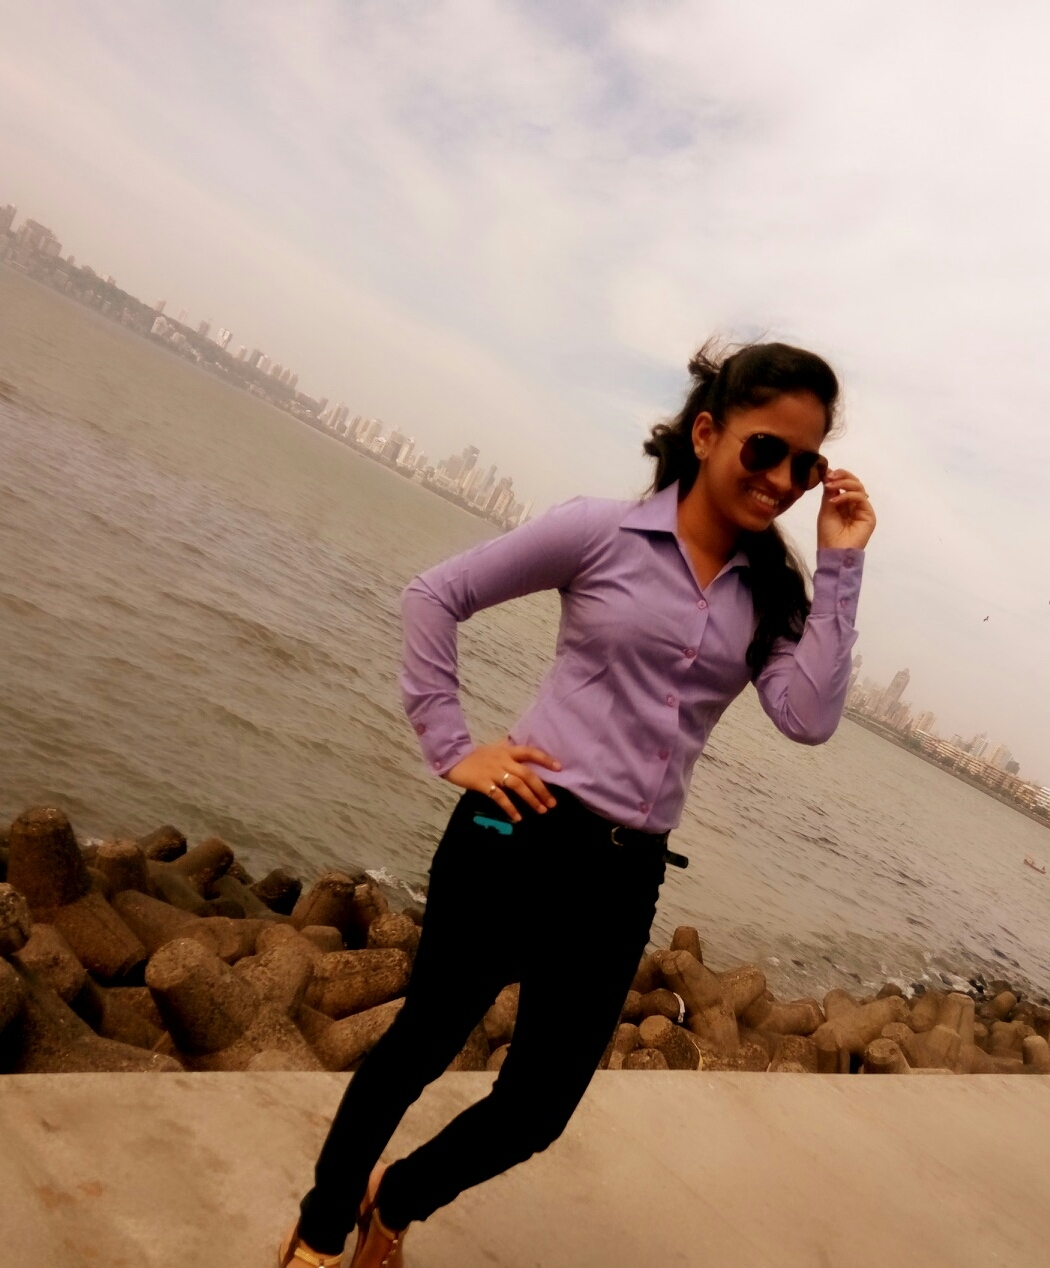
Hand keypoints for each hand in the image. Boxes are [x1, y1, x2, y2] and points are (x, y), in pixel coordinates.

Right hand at [445, 740, 561, 821]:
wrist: (451, 758)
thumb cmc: (474, 756)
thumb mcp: (493, 749)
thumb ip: (507, 749)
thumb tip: (520, 747)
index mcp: (507, 751)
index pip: (530, 752)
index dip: (545, 759)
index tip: (559, 768)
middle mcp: (503, 760)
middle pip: (527, 774)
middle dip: (541, 789)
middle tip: (552, 803)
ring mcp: (493, 772)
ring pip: (517, 785)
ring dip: (531, 799)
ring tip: (540, 810)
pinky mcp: (483, 783)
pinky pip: (499, 797)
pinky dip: (510, 808)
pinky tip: (518, 817)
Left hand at [816, 468, 875, 550]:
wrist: (834, 552)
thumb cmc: (828, 534)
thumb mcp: (826, 509)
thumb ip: (829, 492)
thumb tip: (828, 472)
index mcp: (845, 502)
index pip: (846, 483)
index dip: (839, 475)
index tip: (826, 473)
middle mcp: (856, 504)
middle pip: (855, 482)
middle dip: (842, 476)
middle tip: (830, 477)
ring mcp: (863, 509)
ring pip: (859, 487)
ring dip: (844, 484)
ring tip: (830, 487)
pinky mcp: (869, 515)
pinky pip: (861, 498)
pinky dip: (848, 496)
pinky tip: (835, 501)